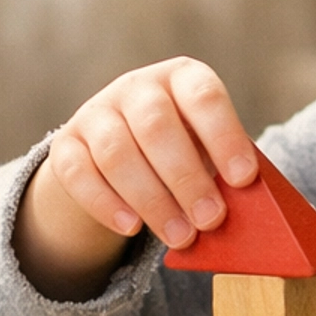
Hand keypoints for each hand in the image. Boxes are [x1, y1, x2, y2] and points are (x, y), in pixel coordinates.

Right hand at [13, 58, 257, 299]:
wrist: (121, 157)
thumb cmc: (183, 154)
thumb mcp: (207, 151)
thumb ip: (224, 174)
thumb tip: (249, 214)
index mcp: (182, 79)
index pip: (204, 96)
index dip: (225, 136)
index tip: (244, 179)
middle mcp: (137, 87)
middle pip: (156, 126)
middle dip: (186, 178)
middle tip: (211, 220)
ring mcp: (96, 112)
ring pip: (116, 152)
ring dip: (152, 199)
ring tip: (180, 236)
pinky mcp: (66, 144)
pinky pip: (77, 172)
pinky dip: (105, 203)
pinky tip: (131, 227)